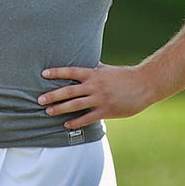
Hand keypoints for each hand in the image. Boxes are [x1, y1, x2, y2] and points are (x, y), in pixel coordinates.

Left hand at [38, 63, 155, 129]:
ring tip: (48, 112)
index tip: (43, 74)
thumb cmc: (124, 76)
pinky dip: (76, 121)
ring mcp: (100, 99)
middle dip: (53, 95)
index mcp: (94, 74)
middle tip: (40, 100)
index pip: (71, 71)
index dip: (57, 72)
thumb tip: (84, 61)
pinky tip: (66, 124)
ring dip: (60, 109)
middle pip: (69, 90)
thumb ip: (93, 68)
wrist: (144, 85)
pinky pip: (88, 118)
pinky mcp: (107, 110)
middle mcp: (94, 86)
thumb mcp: (106, 69)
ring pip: (75, 105)